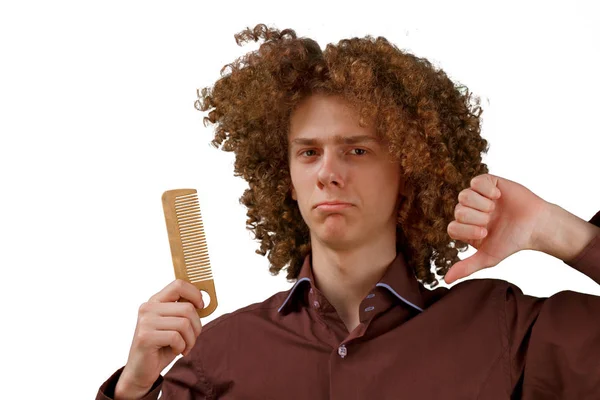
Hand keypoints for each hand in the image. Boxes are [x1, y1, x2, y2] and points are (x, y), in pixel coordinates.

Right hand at [114, 279, 204, 398]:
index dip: (195, 294)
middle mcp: (148, 308)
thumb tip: (203, 302)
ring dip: (190, 339)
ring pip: (184, 323)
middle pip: (187, 308)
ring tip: (184, 346)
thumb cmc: (162, 346)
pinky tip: (176, 351)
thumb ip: (184, 311)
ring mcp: (145, 322)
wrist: (141, 371)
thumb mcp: (175, 325)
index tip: (201, 307)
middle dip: (196, 326)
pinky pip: (176, 337)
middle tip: (192, 338)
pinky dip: (182, 347)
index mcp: (155, 301)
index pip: (178, 284)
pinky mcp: (145, 337)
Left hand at [444, 173, 549, 283]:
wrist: (535, 225)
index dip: (468, 230)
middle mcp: (468, 211)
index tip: (485, 233)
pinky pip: (476, 181)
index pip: (452, 227)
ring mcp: (477, 196)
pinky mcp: (488, 182)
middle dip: (477, 218)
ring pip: (464, 195)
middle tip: (492, 220)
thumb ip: (466, 266)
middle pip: (458, 211)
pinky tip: (498, 196)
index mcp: (465, 228)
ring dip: (481, 204)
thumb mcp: (488, 257)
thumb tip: (445, 280)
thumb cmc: (512, 241)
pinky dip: (487, 190)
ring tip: (494, 209)